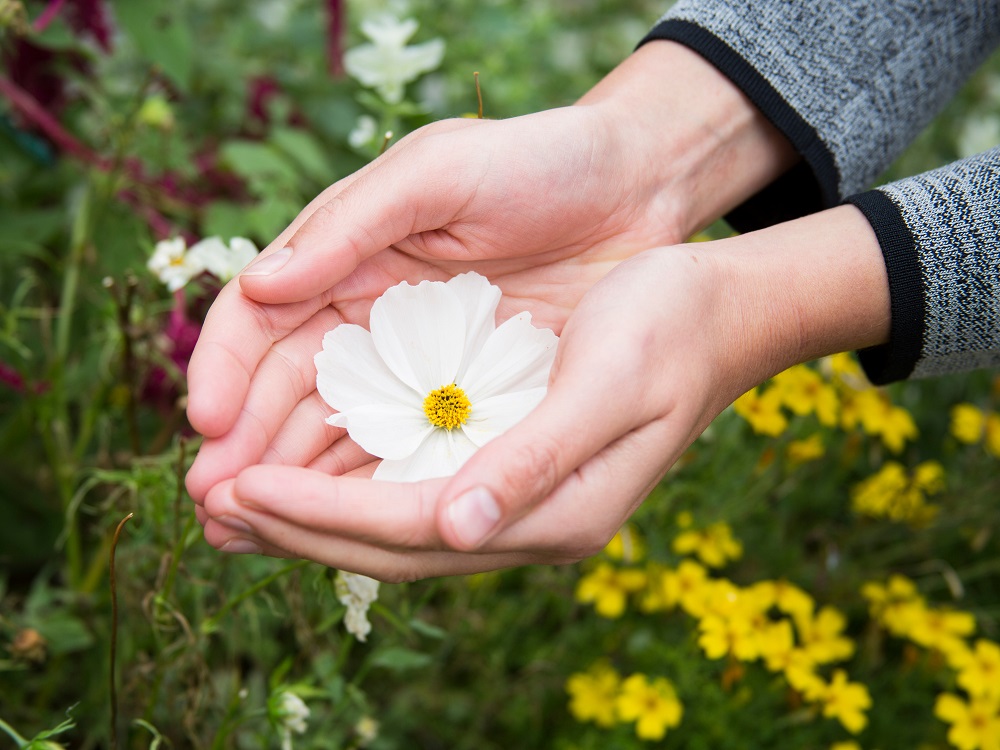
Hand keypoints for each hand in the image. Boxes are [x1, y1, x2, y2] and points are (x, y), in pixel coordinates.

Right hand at [184, 41, 797, 502]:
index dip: (226, 371)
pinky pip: (408, 448)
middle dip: (248, 449)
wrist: (633, 189)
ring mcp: (416, 362)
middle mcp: (367, 315)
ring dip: (296, 484)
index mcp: (344, 255)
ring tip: (251, 534)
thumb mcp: (438, 172)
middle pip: (287, 391)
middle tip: (215, 509)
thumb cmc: (534, 161)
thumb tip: (260, 285)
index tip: (209, 427)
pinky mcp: (468, 396)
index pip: (260, 320)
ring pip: (338, 431)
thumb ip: (351, 224)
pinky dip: (369, 485)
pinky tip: (340, 527)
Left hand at [197, 205, 889, 580]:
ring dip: (313, 514)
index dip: (322, 518)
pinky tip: (307, 468)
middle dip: (297, 530)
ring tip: (233, 501)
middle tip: (208, 510)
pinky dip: (352, 480)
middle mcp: (527, 518)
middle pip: (391, 541)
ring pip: (393, 519)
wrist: (720, 314)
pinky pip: (413, 483)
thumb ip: (535, 460)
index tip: (241, 494)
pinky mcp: (509, 462)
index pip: (412, 529)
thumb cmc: (671, 331)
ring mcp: (518, 495)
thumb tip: (454, 525)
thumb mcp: (610, 385)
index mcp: (555, 511)